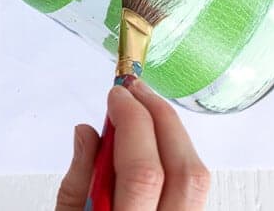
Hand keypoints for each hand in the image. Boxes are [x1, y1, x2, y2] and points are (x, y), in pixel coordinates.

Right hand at [56, 80, 210, 210]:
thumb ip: (77, 182)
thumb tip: (88, 132)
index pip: (143, 171)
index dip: (132, 122)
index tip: (117, 95)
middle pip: (183, 168)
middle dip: (160, 117)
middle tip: (134, 89)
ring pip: (196, 174)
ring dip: (171, 131)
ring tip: (143, 108)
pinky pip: (192, 183)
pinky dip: (175, 152)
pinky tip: (153, 140)